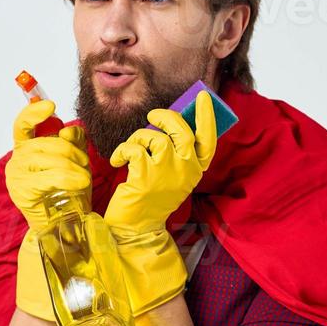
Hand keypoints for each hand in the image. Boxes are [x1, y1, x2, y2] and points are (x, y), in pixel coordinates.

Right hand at [5, 98, 89, 321]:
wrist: (64, 230)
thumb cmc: (67, 197)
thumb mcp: (74, 164)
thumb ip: (72, 143)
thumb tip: (70, 129)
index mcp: (26, 151)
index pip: (23, 124)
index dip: (34, 112)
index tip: (50, 105)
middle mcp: (17, 161)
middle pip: (47, 142)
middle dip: (72, 152)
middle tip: (84, 166)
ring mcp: (17, 177)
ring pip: (51, 158)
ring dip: (74, 167)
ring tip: (82, 180)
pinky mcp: (23, 192)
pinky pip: (51, 177)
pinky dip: (69, 179)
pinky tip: (78, 185)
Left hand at [102, 92, 217, 315]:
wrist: (136, 227)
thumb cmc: (151, 198)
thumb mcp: (170, 174)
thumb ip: (175, 151)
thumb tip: (168, 121)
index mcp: (195, 171)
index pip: (208, 139)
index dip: (207, 116)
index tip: (202, 97)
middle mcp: (186, 171)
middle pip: (182, 130)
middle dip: (166, 117)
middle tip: (153, 116)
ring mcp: (167, 173)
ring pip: (155, 136)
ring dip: (138, 137)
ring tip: (131, 149)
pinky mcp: (146, 176)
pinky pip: (134, 148)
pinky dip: (122, 150)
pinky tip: (118, 161)